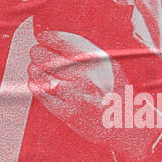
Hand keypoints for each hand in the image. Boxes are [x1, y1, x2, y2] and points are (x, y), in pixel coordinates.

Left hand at [27, 29, 149, 161]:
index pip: (64, 42)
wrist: (127, 125)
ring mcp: (75, 96)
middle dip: (38, 52)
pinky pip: (43, 95)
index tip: (43, 37)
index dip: (49, 38)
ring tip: (34, 67)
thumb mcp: (111, 67)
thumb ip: (89, 54)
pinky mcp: (67, 113)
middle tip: (36, 52)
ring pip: (43, 76)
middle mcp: (85, 78)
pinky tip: (35, 82)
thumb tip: (62, 42)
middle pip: (49, 58)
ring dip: (34, 68)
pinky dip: (36, 86)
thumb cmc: (119, 95)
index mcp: (97, 63)